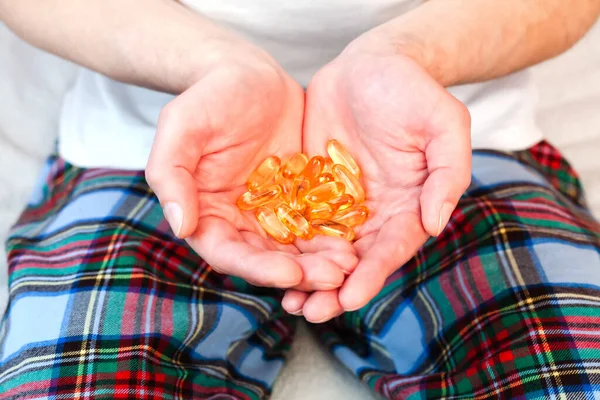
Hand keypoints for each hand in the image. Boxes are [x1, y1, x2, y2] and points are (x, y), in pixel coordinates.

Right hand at [146, 43, 355, 289]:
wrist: (248, 75)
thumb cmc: (209, 97)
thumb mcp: (182, 127)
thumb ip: (171, 174)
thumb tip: (181, 226)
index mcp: (206, 214)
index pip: (229, 253)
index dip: (257, 268)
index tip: (289, 273)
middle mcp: (239, 221)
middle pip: (268, 259)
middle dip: (300, 272)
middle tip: (334, 276)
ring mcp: (272, 212)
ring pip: (297, 248)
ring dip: (322, 261)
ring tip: (351, 264)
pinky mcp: (299, 198)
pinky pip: (318, 222)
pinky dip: (334, 234)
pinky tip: (357, 240)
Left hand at [282, 42, 470, 320]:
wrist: (371, 66)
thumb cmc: (414, 91)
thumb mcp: (443, 124)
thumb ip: (447, 172)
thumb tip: (434, 223)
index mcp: (409, 205)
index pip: (391, 248)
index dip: (372, 275)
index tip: (351, 298)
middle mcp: (375, 213)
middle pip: (356, 261)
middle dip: (335, 290)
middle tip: (311, 313)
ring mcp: (342, 204)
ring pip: (324, 250)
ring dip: (308, 278)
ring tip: (288, 302)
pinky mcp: (313, 189)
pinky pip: (299, 221)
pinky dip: (287, 245)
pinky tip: (268, 263)